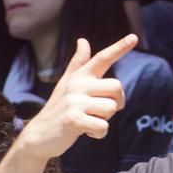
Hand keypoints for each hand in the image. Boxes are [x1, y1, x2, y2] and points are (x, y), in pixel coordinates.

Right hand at [18, 36, 137, 159]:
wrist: (38, 135)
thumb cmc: (59, 109)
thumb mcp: (67, 83)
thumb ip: (78, 63)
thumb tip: (83, 40)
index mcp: (80, 76)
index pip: (102, 58)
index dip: (119, 47)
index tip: (134, 37)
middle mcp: (77, 85)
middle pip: (117, 87)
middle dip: (115, 102)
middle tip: (98, 111)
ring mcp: (74, 101)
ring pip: (111, 108)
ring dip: (104, 119)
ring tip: (88, 120)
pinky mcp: (73, 119)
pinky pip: (103, 126)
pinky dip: (98, 133)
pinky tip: (85, 132)